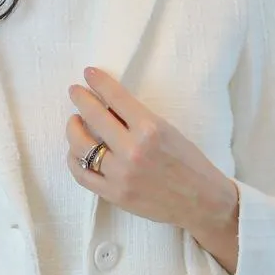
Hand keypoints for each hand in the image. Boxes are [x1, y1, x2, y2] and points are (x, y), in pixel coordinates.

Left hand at [66, 66, 237, 236]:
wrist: (201, 201)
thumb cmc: (189, 163)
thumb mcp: (169, 131)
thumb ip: (138, 119)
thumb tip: (107, 105)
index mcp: (150, 128)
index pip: (116, 97)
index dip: (99, 82)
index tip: (89, 73)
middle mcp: (133, 150)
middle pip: (94, 116)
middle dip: (80, 99)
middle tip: (75, 91)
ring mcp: (121, 174)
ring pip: (81, 146)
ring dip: (73, 129)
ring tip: (74, 121)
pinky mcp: (114, 194)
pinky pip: (82, 174)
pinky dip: (73, 160)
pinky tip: (75, 151)